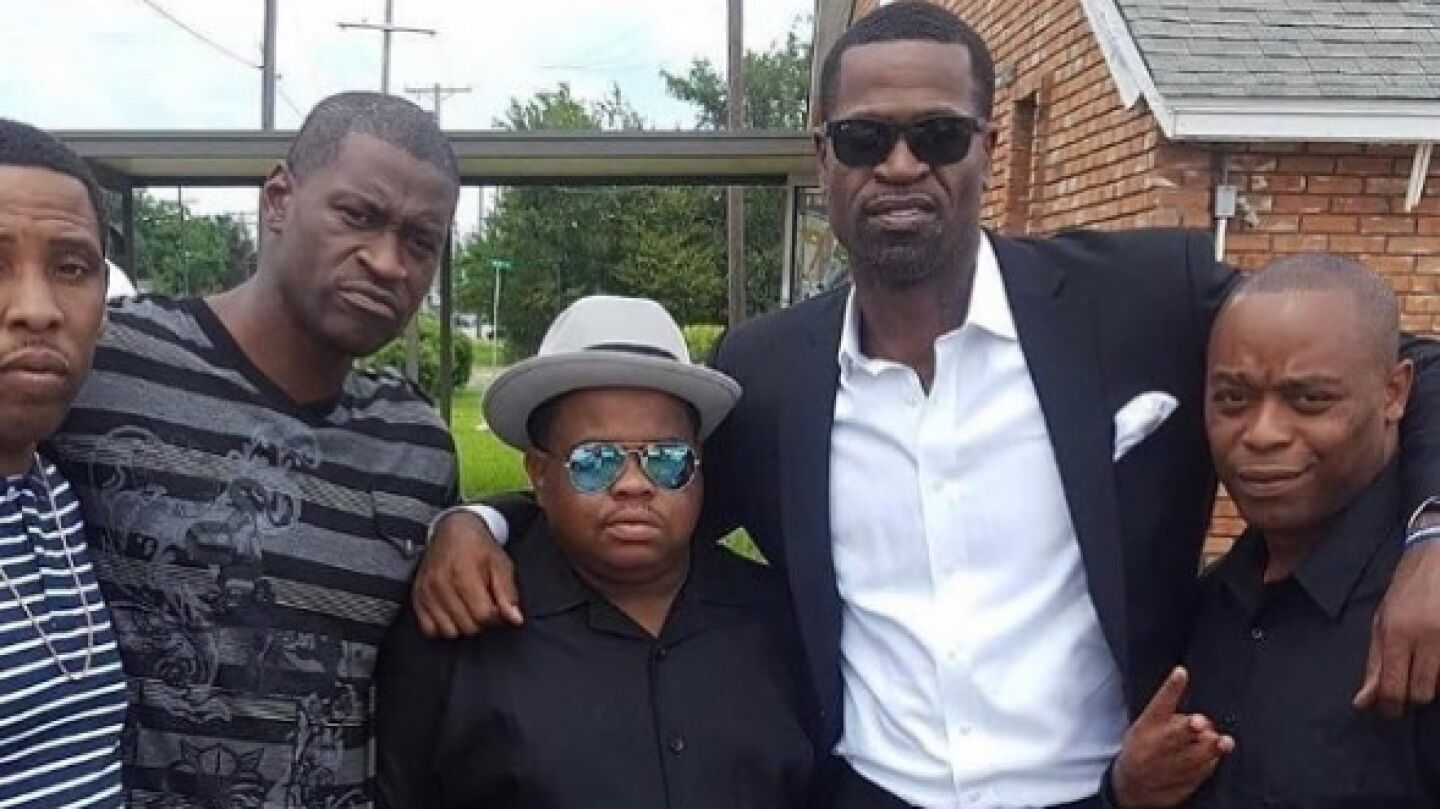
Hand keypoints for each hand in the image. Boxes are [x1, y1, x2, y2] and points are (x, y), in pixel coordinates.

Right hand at [412, 510, 522, 637]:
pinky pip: (429, 630)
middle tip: (484, 605)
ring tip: (469, 608)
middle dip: (481, 621)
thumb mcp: (500, 564)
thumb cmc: (479, 546)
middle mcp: (441, 585)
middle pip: (467, 627)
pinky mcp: (417, 597)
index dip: (496, 616)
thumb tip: (515, 619)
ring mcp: (426, 593)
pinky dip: (442, 627)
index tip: (497, 606)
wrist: (452, 530)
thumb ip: (508, 593)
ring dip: (462, 625)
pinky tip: (453, 613)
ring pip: (449, 632)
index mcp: (463, 574)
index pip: (483, 615)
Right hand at [1112, 667, 1233, 807]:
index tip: (1181, 672)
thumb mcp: (1146, 727)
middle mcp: (1162, 743)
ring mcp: (1174, 763)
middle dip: (1188, 727)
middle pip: (1178, 733)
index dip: (1172, 686)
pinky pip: (1203, 770)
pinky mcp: (1185, 780)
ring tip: (1225, 741)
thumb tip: (1204, 723)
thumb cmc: (1144, 747)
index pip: (1161, 701)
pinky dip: (1211, 761)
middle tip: (1198, 722)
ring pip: (1195, 755)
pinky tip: (1213, 756)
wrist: (1133, 784)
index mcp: (1151, 724)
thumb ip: (1173, 719)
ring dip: (1212, 748)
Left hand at [1355, 538, 1439, 715]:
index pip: (1392, 687)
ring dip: (1432, 682)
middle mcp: (1425, 636)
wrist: (1436, 556)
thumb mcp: (1381, 621)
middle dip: (1413, 694)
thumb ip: (1374, 662)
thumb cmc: (1406, 590)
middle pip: (1420, 692)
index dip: (1390, 706)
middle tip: (1408, 681)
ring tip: (1424, 662)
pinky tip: (1435, 657)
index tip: (1390, 712)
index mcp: (1396, 632)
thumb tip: (1362, 701)